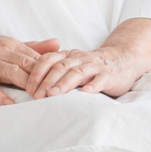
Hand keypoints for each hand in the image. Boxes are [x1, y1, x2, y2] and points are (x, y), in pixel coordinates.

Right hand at [0, 34, 61, 105]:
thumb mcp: (7, 44)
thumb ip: (33, 46)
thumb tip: (58, 44)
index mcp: (11, 45)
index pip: (35, 57)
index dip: (51, 69)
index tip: (65, 81)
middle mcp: (0, 52)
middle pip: (26, 64)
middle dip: (43, 78)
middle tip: (58, 93)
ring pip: (10, 72)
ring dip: (26, 85)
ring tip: (39, 99)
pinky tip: (10, 105)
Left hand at [27, 16, 150, 98]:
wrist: (124, 59)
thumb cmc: (93, 66)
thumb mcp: (73, 63)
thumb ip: (56, 69)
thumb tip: (31, 85)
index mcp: (69, 55)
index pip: (48, 60)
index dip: (37, 73)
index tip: (27, 88)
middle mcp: (80, 59)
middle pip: (60, 67)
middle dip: (47, 81)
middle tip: (36, 96)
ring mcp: (95, 67)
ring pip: (77, 72)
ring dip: (64, 84)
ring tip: (53, 94)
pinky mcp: (109, 76)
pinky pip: (100, 80)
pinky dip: (92, 86)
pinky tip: (85, 94)